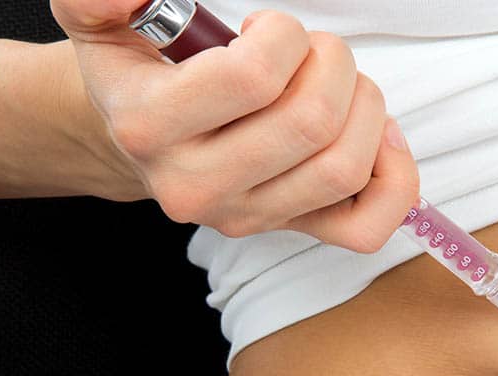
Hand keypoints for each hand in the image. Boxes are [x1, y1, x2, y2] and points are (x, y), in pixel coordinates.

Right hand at [49, 0, 418, 251]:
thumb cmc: (144, 79)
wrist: (143, 147)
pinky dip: (394, 179)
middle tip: (313, 53)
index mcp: (150, 127)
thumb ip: (102, 0)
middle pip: (311, 120)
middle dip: (332, 62)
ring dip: (366, 106)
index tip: (268, 30)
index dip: (283, 34)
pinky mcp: (291, 231)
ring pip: (344, 166)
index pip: (253, 76)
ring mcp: (249, 216)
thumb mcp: (106, 28)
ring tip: (339, 87)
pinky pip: (367, 227)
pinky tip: (376, 137)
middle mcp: (197, 186)